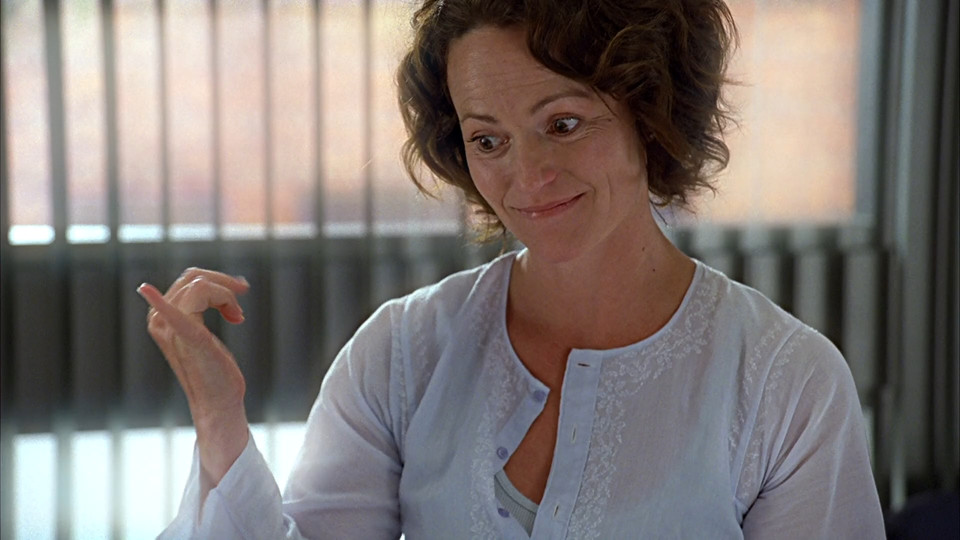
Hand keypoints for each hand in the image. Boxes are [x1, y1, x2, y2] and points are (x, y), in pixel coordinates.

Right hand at [137, 268, 251, 484]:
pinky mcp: (189, 338)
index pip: (189, 278)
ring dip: (227, 296)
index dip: (219, 279)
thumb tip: (232, 284)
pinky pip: (177, 313)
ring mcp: (172, 329)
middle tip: (239, 310)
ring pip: (202, 285)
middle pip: (194, 277)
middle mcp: (160, 320)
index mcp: (162, 317)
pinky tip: (145, 290)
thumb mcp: (202, 334)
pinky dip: (160, 301)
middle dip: (224, 285)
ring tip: (236, 317)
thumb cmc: (215, 371)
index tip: (242, 292)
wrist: (218, 403)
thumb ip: (202, 308)